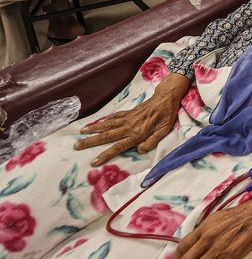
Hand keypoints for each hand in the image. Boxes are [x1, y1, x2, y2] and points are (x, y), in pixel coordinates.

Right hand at [74, 73, 190, 165]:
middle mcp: (129, 126)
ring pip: (106, 125)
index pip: (118, 147)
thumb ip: (151, 142)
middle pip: (106, 136)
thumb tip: (139, 150)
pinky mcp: (128, 112)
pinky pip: (113, 117)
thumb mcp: (164, 132)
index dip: (105, 155)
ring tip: (80, 132)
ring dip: (93, 129)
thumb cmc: (166, 117)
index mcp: (137, 134)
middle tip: (76, 146)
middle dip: (90, 141)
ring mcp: (127, 118)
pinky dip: (104, 120)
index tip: (93, 161)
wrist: (166, 99)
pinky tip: (97, 123)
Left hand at [175, 190, 251, 258]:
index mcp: (205, 227)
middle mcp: (209, 237)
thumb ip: (204, 231)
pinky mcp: (231, 255)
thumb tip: (195, 244)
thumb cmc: (242, 213)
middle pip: (188, 258)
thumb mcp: (218, 218)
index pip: (182, 246)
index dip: (177, 256)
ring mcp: (220, 248)